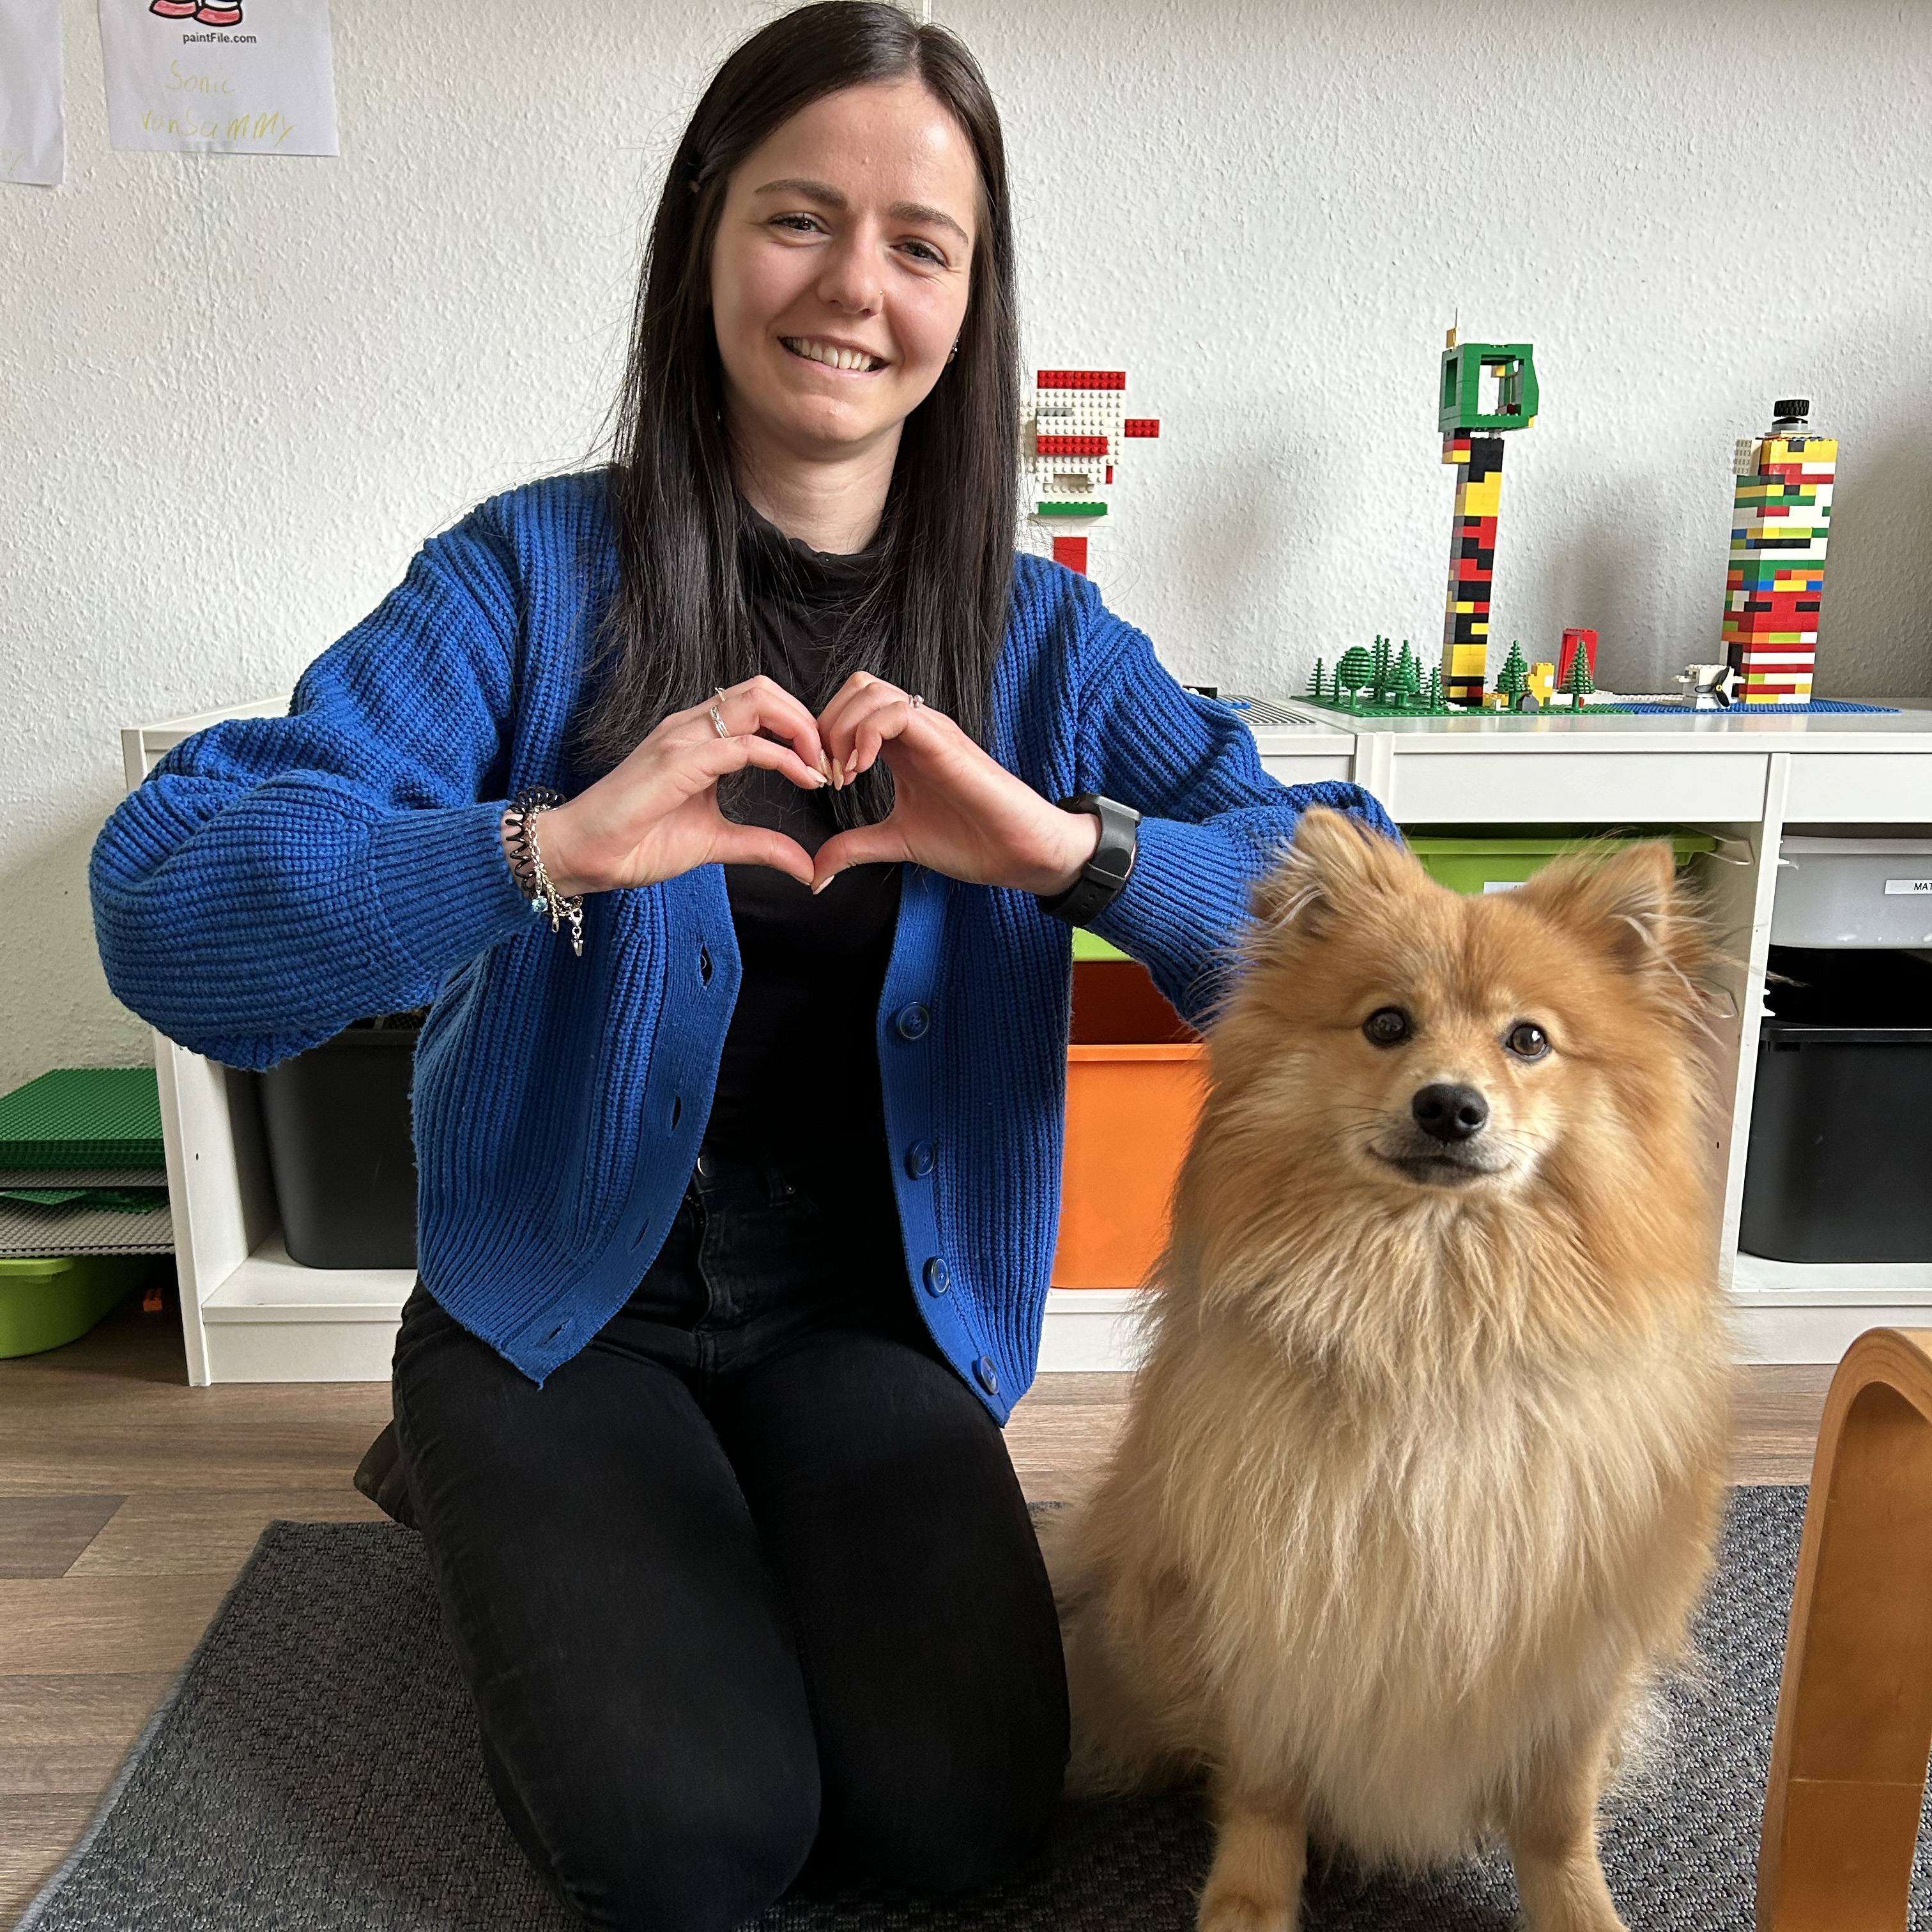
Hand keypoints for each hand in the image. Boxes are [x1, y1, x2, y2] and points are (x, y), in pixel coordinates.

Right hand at [515, 677, 830, 894]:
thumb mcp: (716, 843)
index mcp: (698, 738)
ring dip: (801, 730)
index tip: (824, 769)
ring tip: (820, 767)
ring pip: (756, 702)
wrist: (583, 856)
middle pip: (763, 690)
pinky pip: (742, 745)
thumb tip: (806, 866)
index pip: (760, 705)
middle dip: (807, 720)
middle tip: (830, 762)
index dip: (800, 728)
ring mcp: (682, 739)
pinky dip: (782, 757)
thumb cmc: (637, 842)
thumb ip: (761, 846)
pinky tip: (803, 778)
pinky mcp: (677, 761)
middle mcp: (690, 727)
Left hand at [808, 674, 1100, 895]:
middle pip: (855, 688)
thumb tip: (816, 873)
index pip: (849, 708)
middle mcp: (914, 730)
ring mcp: (930, 731)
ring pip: (870, 691)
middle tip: (826, 774)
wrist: (1019, 852)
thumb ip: (855, 847)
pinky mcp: (945, 741)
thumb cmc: (970, 841)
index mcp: (900, 747)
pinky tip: (862, 770)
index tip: (820, 783)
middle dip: (826, 726)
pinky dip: (866, 735)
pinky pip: (897, 713)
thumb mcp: (897, 842)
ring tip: (845, 774)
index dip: (823, 738)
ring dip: (842, 729)